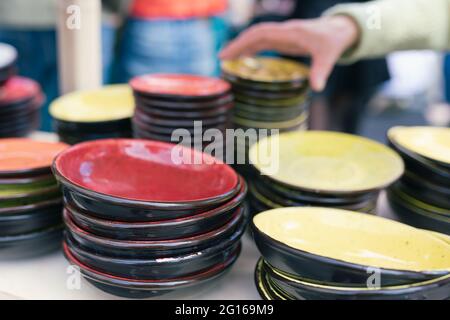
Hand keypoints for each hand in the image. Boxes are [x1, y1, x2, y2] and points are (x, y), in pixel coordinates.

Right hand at [220, 16, 358, 90]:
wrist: (339, 30)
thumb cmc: (332, 42)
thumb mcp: (328, 56)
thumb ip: (321, 71)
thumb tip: (317, 88)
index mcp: (289, 32)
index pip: (260, 34)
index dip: (243, 42)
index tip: (229, 53)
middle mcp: (282, 31)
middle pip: (254, 34)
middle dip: (237, 45)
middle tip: (221, 59)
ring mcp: (281, 34)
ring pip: (256, 37)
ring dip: (241, 46)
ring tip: (226, 60)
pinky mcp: (283, 39)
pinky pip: (262, 42)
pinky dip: (250, 49)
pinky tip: (243, 59)